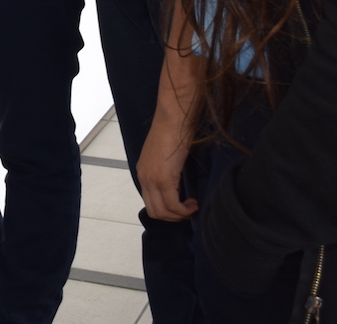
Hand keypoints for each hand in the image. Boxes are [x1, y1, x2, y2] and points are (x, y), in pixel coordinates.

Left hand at [137, 101, 199, 221]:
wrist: (173, 119)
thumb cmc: (173, 132)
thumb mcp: (165, 156)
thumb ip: (165, 171)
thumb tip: (176, 185)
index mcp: (143, 172)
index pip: (150, 203)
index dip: (166, 210)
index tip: (181, 207)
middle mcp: (144, 178)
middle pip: (154, 212)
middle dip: (173, 217)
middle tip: (187, 210)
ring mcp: (152, 179)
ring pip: (163, 212)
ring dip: (180, 215)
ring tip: (192, 206)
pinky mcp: (164, 179)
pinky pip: (173, 206)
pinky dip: (185, 210)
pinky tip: (194, 202)